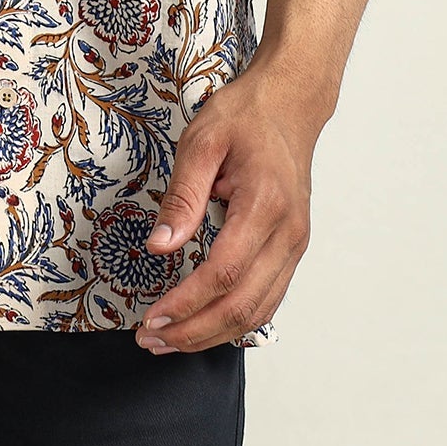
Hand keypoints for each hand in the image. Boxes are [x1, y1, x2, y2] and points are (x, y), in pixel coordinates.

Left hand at [133, 66, 317, 352]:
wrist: (290, 105)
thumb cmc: (245, 116)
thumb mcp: (202, 142)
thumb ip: (182, 196)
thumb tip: (160, 246)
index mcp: (264, 204)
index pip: (225, 273)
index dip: (187, 304)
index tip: (153, 319)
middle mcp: (288, 232)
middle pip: (243, 306)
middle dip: (194, 332)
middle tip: (152, 340)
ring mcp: (295, 244)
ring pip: (258, 311)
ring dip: (213, 335)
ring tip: (170, 340)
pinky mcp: (292, 248)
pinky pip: (268, 299)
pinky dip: (236, 321)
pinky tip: (206, 325)